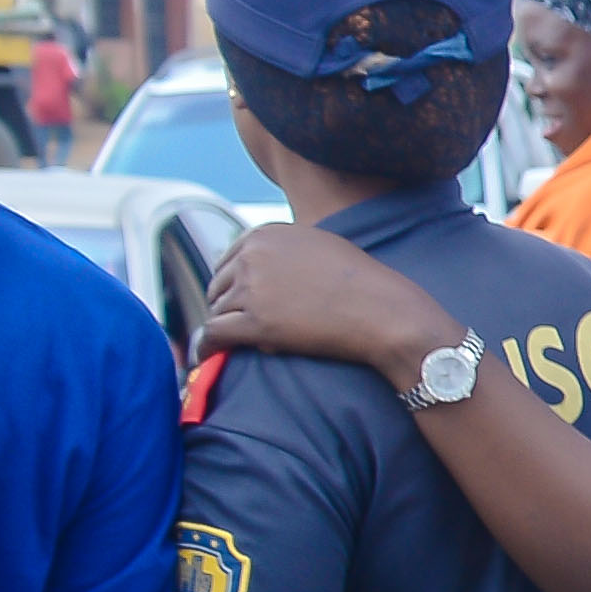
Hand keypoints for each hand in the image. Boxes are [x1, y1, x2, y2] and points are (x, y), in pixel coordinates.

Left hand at [190, 219, 453, 382]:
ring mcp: (252, 288)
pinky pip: (214, 335)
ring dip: (225, 327)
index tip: (239, 301)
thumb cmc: (362, 283)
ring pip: (216, 310)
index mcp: (265, 234)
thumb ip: (285, 250)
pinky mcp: (255, 322)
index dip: (232, 284)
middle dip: (226, 305)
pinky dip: (207, 348)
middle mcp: (253, 256)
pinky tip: (206, 357)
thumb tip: (258, 266)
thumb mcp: (320, 246)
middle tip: (239, 324)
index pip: (228, 259)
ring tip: (231, 344)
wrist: (384, 312)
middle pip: (218, 284)